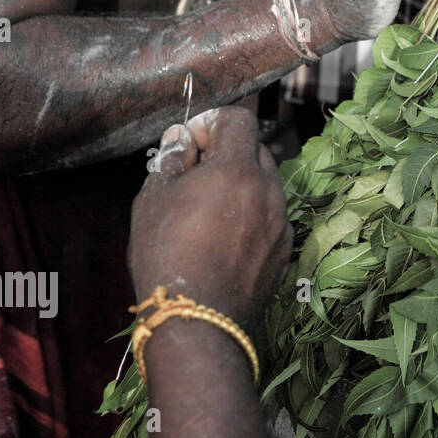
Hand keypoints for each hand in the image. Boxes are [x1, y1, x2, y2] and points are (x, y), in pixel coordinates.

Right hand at [129, 107, 292, 332]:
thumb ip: (170, 160)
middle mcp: (269, 189)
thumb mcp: (152, 200)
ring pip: (265, 184)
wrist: (197, 318)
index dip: (210, 123)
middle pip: (255, 150)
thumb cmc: (166, 254)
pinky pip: (271, 217)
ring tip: (206, 212)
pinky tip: (224, 239)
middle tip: (193, 178)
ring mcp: (281, 220)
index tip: (189, 146)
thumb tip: (181, 139)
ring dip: (240, 186)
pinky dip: (252, 216)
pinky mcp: (285, 248)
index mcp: (237, 169)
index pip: (238, 119)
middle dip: (225, 154)